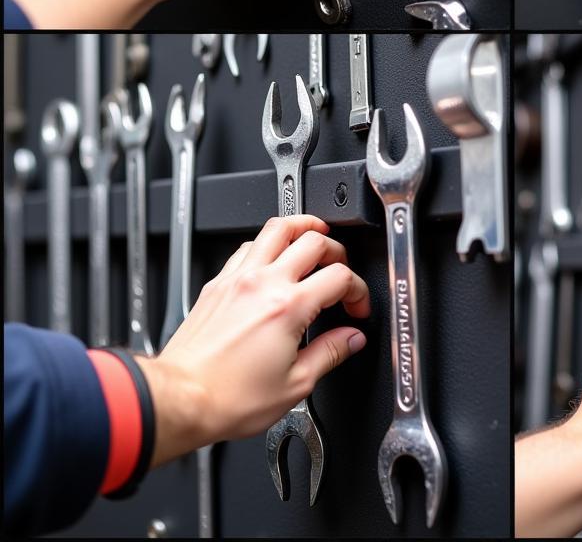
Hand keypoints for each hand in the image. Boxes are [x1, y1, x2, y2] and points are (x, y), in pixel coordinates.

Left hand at [138, 215, 369, 465]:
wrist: (180, 399)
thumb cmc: (228, 397)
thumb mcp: (295, 384)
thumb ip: (331, 353)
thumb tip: (351, 339)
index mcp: (289, 307)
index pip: (340, 277)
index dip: (358, 290)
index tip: (356, 306)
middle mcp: (264, 283)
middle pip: (313, 240)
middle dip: (338, 251)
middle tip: (342, 270)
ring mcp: (239, 278)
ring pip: (277, 228)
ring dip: (303, 226)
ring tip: (315, 233)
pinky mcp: (218, 283)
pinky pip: (248, 246)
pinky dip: (268, 243)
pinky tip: (273, 256)